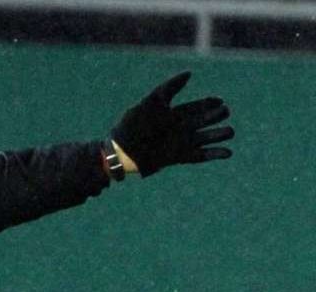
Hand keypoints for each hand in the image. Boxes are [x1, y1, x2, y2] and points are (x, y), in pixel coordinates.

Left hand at [111, 71, 233, 176]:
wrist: (122, 151)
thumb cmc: (133, 124)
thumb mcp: (151, 102)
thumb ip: (170, 87)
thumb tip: (190, 73)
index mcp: (171, 114)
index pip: (195, 107)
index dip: (208, 103)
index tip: (220, 100)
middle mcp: (178, 128)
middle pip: (203, 121)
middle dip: (216, 116)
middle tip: (225, 111)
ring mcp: (180, 143)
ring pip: (205, 137)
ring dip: (219, 135)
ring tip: (231, 131)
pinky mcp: (179, 157)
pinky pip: (201, 156)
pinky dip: (215, 154)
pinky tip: (228, 152)